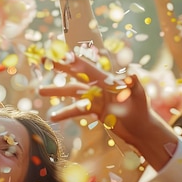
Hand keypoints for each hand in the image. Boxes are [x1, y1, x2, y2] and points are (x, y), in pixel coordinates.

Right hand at [38, 53, 153, 145]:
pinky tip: (53, 116)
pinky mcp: (94, 110)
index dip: (75, 60)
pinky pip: (76, 110)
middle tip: (44, 60)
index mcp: (107, 79)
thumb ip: (133, 84)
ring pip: (72, 93)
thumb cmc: (141, 109)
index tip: (61, 53)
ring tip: (40, 91)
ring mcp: (95, 98)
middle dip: (60, 67)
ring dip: (56, 91)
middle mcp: (99, 86)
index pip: (89, 68)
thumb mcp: (139, 95)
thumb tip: (131, 74)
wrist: (141, 128)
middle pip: (76, 75)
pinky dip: (65, 112)